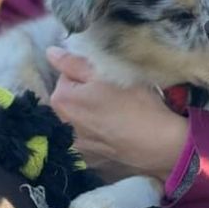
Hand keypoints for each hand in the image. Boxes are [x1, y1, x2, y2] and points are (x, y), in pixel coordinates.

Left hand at [46, 46, 188, 181]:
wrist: (158, 143)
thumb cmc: (135, 103)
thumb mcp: (107, 73)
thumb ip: (75, 62)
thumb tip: (50, 52)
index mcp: (61, 98)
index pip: (67, 74)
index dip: (88, 73)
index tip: (107, 78)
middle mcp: (61, 123)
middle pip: (71, 96)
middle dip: (86, 92)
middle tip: (114, 93)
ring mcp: (75, 142)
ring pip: (80, 115)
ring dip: (92, 111)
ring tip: (117, 111)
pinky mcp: (89, 155)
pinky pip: (89, 134)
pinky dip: (98, 129)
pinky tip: (116, 129)